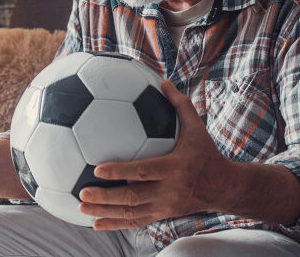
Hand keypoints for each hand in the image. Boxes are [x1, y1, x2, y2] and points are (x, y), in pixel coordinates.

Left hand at [79, 80, 232, 229]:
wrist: (224, 187)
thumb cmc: (206, 151)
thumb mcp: (197, 127)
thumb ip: (179, 104)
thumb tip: (163, 80)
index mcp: (174, 168)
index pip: (143, 171)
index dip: (120, 171)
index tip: (97, 169)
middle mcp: (168, 190)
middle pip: (133, 198)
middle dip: (106, 197)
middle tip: (81, 193)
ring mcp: (164, 206)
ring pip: (131, 213)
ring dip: (105, 212)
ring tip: (81, 208)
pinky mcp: (162, 215)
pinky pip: (136, 222)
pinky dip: (115, 224)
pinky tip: (96, 224)